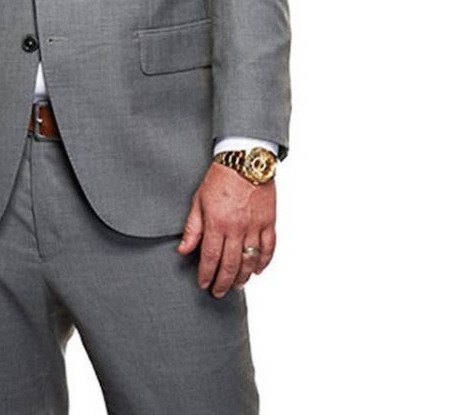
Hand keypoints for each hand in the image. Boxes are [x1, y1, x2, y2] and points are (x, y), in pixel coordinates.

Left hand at [177, 162, 275, 296]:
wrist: (244, 160)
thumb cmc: (219, 178)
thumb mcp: (198, 200)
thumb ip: (192, 228)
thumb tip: (183, 250)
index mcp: (217, 223)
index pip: (210, 257)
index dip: (206, 274)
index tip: (203, 284)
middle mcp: (236, 228)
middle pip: (230, 264)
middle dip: (223, 282)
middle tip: (218, 292)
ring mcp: (255, 226)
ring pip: (250, 261)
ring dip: (243, 277)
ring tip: (237, 286)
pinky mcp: (269, 222)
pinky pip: (269, 248)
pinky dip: (264, 262)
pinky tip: (257, 271)